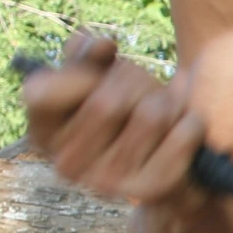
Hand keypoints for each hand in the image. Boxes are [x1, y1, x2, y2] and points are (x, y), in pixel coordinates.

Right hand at [21, 31, 209, 205]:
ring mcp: (109, 182)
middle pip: (108, 100)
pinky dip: (190, 122)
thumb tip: (100, 44)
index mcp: (43, 135)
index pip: (42, 92)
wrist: (166, 169)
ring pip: (151, 114)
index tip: (99, 74)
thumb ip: (86, 56)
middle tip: (142, 91)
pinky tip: (181, 131)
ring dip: (166, 102)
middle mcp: (67, 165)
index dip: (79, 73)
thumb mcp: (97, 79)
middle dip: (135, 82)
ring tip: (163, 112)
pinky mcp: (151, 188)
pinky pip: (183, 133)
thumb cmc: (125, 112)